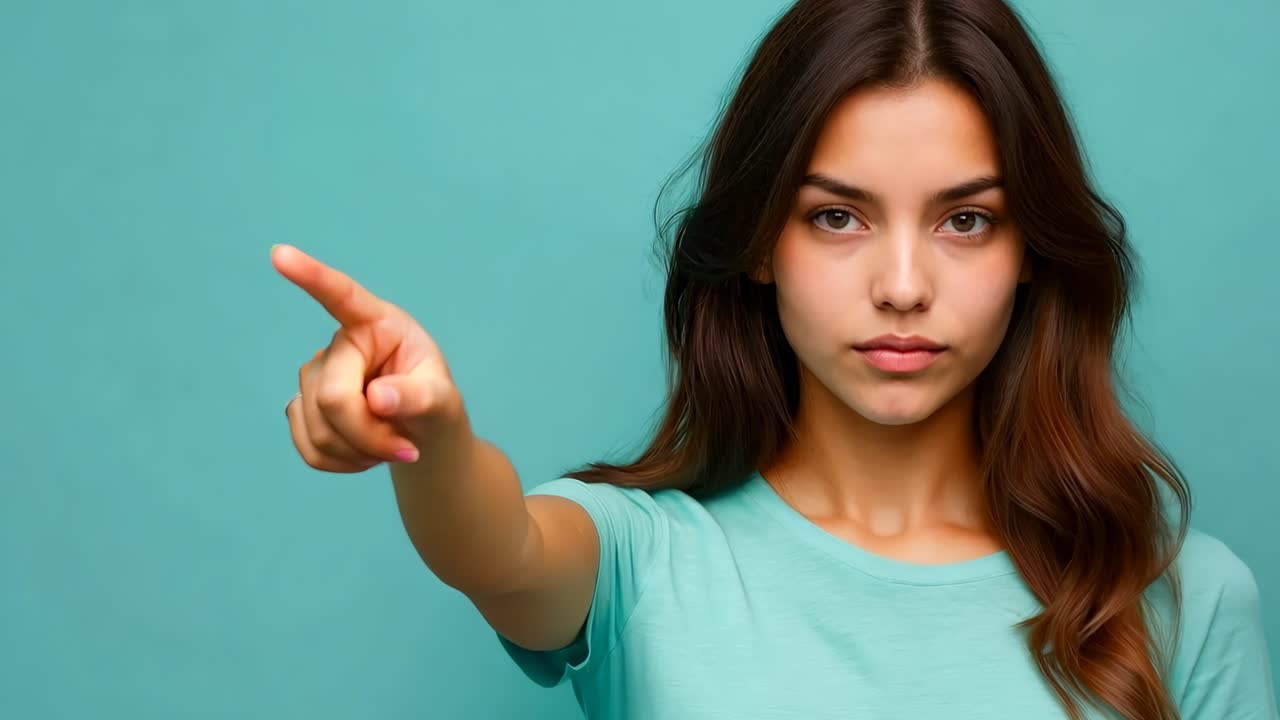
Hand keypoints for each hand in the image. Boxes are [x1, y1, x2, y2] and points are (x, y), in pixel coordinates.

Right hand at [272, 244, 463, 472]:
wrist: (420, 438)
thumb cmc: (434, 406)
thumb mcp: (443, 401)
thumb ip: (419, 397)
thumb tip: (378, 399)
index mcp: (378, 324)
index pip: (342, 296)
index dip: (310, 276)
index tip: (280, 254)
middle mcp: (340, 343)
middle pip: (332, 397)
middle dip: (368, 434)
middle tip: (404, 448)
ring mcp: (314, 375)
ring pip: (320, 429)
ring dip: (361, 452)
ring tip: (389, 445)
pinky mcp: (300, 406)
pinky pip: (309, 448)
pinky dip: (342, 463)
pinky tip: (364, 454)